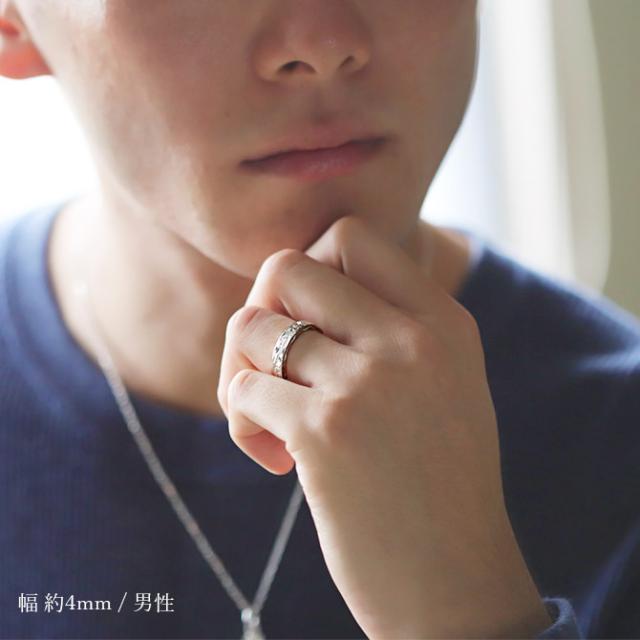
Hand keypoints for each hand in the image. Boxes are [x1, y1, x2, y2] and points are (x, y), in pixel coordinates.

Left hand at [217, 216, 551, 637]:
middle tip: (274, 363)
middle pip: (286, 267)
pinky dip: (242, 420)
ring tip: (270, 419)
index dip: (310, 268)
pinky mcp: (325, 434)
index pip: (350, 236)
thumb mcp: (441, 382)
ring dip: (241, 371)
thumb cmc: (437, 482)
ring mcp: (368, 384)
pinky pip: (241, 388)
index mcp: (444, 322)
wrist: (455, 585)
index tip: (310, 321)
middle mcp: (410, 340)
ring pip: (250, 326)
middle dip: (261, 310)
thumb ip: (388, 325)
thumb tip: (297, 282)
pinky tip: (275, 461)